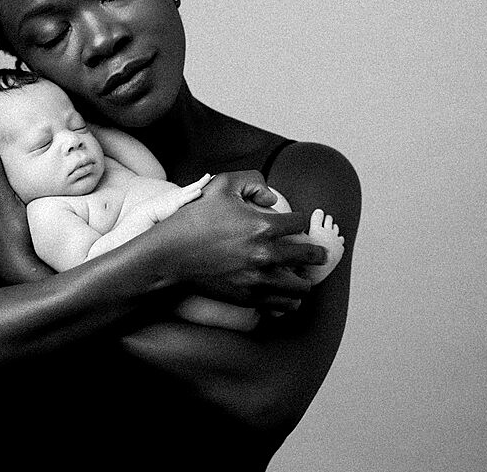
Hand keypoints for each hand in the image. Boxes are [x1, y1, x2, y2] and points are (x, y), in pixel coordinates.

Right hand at [145, 173, 211, 222]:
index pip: (194, 187)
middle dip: (205, 180)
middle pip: (195, 184)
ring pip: (192, 188)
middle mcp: (180, 194)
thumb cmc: (159, 213)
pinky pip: (185, 198)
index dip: (203, 183)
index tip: (212, 178)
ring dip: (201, 183)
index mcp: (181, 195)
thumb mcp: (173, 209)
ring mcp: (178, 198)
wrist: (148, 212)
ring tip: (209, 177)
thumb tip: (189, 218)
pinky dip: (192, 195)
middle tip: (215, 175)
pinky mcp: (175, 203)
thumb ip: (181, 210)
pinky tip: (199, 191)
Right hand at [156, 171, 327, 312]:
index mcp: (262, 226)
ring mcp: (257, 279)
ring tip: (301, 277)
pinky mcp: (247, 297)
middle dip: (317, 253)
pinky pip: (281, 305)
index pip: (301, 223)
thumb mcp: (221, 185)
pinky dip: (287, 300)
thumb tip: (272, 199)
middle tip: (318, 254)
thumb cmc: (193, 219)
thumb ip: (252, 181)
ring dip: (304, 280)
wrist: (168, 256)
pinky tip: (284, 294)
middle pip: (309, 256)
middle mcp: (265, 255)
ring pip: (300, 287)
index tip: (298, 224)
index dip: (302, 220)